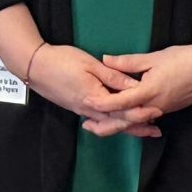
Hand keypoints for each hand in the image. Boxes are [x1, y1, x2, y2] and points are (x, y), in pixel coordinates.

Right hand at [27, 46, 159, 135]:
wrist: (35, 67)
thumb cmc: (62, 61)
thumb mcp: (91, 64)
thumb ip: (113, 76)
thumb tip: (134, 85)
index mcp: (94, 98)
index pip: (122, 111)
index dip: (141, 112)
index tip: (157, 111)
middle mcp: (89, 110)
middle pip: (117, 123)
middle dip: (137, 127)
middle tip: (156, 130)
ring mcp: (82, 111)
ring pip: (108, 125)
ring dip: (126, 128)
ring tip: (143, 130)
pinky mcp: (78, 108)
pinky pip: (99, 121)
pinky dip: (112, 124)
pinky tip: (120, 123)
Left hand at [96, 45, 191, 130]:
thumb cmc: (183, 59)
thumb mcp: (154, 57)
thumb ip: (128, 62)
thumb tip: (105, 59)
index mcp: (148, 92)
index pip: (119, 101)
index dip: (101, 102)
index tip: (85, 101)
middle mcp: (154, 106)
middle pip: (125, 120)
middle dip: (105, 125)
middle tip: (87, 125)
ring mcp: (163, 110)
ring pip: (136, 121)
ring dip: (118, 123)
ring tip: (101, 122)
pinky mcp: (170, 109)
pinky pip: (147, 118)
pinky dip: (133, 119)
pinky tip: (125, 117)